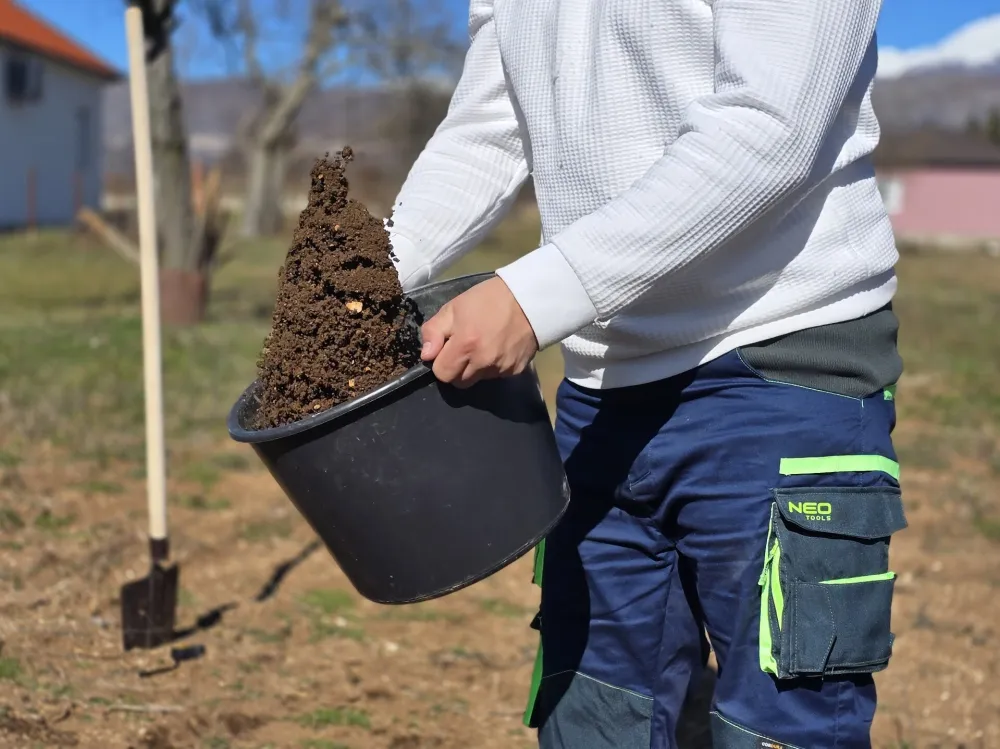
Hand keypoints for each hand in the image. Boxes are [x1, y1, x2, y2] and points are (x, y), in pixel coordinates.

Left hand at [420, 277, 538, 387]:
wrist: (529, 299)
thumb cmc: (488, 299)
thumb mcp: (454, 307)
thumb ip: (434, 331)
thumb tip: (426, 355)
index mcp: (465, 346)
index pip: (442, 373)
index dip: (441, 362)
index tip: (448, 348)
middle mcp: (483, 362)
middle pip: (459, 382)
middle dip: (457, 368)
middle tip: (464, 348)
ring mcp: (501, 369)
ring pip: (477, 380)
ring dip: (475, 368)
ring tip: (483, 346)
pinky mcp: (515, 371)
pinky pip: (496, 376)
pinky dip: (493, 366)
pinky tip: (498, 347)